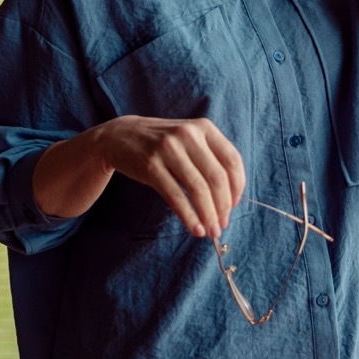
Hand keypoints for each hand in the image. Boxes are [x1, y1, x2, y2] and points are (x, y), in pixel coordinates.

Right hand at [95, 115, 244, 239]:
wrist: (120, 136)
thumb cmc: (162, 143)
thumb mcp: (189, 139)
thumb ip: (211, 159)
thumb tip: (230, 199)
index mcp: (203, 127)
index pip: (232, 160)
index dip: (238, 187)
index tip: (234, 206)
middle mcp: (188, 135)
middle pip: (217, 178)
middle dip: (223, 207)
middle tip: (222, 225)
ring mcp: (168, 149)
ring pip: (198, 189)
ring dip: (208, 215)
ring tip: (210, 231)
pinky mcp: (151, 165)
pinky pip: (175, 196)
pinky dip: (188, 216)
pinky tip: (194, 228)